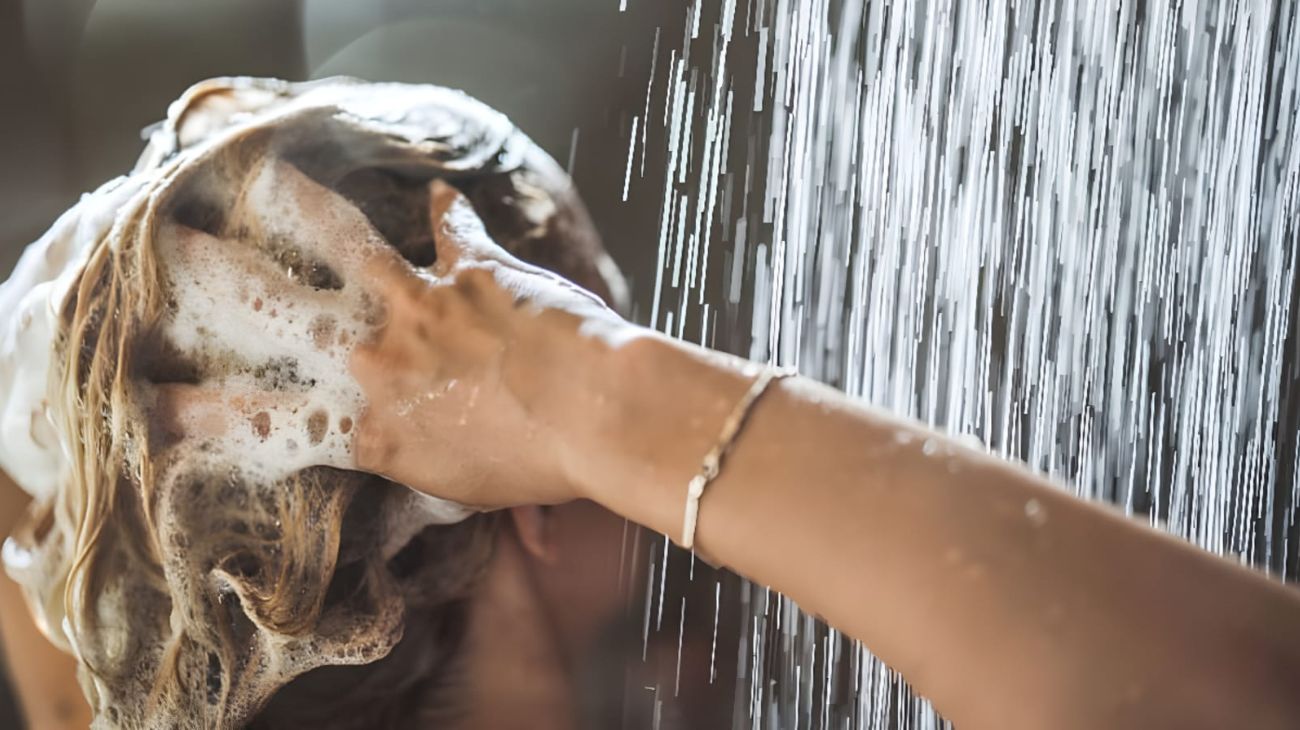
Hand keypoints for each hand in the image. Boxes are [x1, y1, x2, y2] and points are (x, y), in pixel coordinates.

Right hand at [147, 159, 631, 509]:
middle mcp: (379, 359)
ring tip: (271, 178)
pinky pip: (453, 230)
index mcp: (371, 425)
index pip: (266, 422)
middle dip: (220, 280)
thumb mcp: (462, 493)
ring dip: (307, 208)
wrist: (596, 415)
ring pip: (345, 245)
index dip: (201, 411)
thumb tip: (400, 496)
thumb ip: (419, 478)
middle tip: (179, 253)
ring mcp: (420, 305)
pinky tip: (440, 194)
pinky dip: (448, 213)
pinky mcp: (471, 270)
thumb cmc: (537, 469)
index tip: (153, 403)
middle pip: (279, 312)